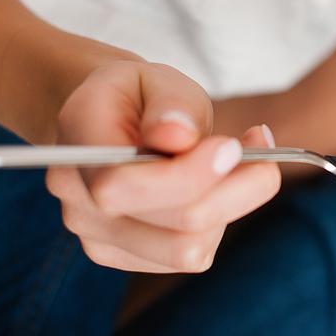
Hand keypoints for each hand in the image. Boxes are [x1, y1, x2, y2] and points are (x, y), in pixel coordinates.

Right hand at [45, 60, 280, 272]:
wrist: (113, 121)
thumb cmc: (141, 97)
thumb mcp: (158, 78)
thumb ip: (171, 104)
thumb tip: (176, 136)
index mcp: (76, 145)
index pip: (121, 186)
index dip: (186, 176)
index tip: (232, 146)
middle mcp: (77, 200)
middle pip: (171, 228)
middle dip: (232, 190)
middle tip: (259, 145)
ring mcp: (97, 237)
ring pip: (188, 250)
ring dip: (230, 206)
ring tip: (240, 161)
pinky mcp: (126, 257)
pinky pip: (190, 256)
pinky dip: (218, 222)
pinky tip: (218, 185)